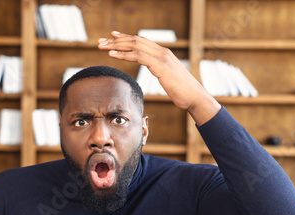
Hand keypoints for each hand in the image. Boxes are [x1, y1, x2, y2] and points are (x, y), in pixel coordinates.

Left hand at [98, 31, 220, 124]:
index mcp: (163, 53)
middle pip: (135, 40)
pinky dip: (124, 54)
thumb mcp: (168, 78)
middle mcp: (162, 52)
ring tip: (102, 46)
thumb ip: (159, 70)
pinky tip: (112, 54)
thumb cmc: (182, 92)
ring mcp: (162, 58)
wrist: (194, 97)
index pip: (141, 41)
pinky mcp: (161, 66)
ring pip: (135, 46)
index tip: (112, 36)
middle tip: (100, 41)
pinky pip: (139, 56)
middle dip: (116, 40)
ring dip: (116, 45)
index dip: (125, 37)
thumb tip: (154, 71)